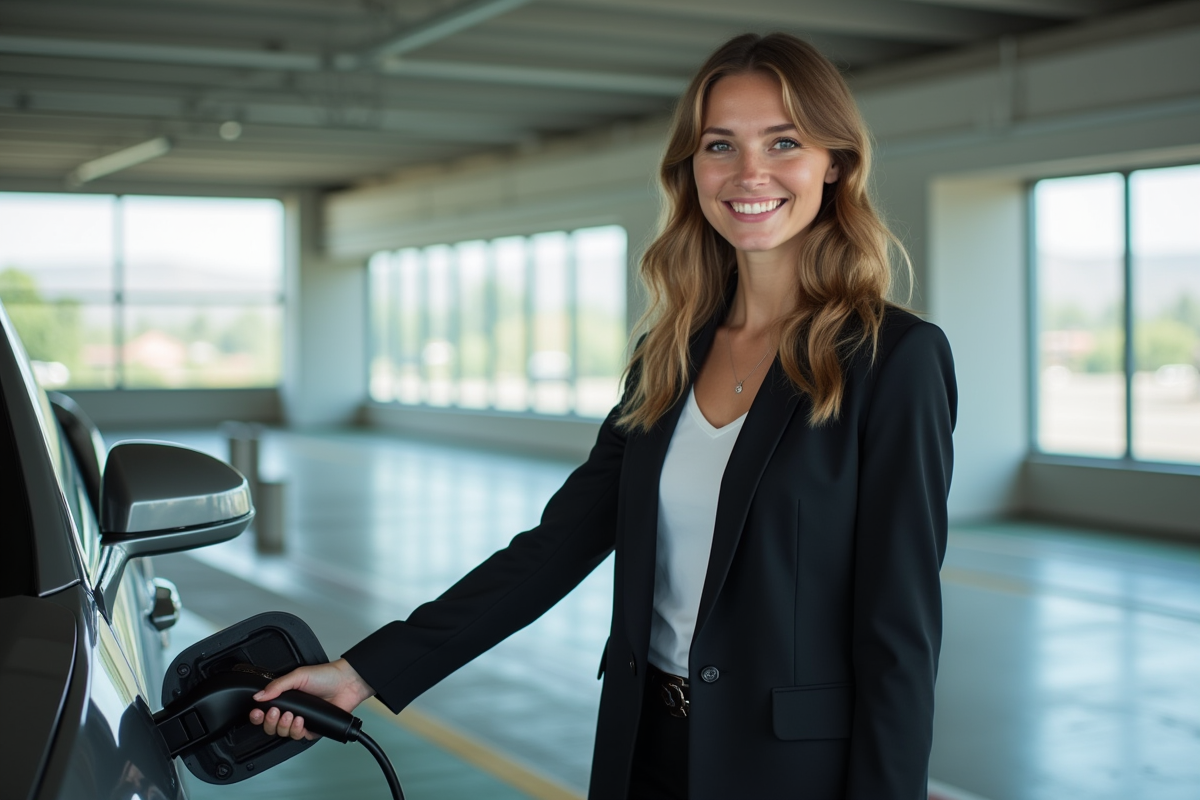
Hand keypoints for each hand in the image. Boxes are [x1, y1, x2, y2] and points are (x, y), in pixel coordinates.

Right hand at [247, 658, 374, 740]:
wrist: (347, 683)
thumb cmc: (325, 676)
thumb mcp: (298, 676)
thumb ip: (277, 686)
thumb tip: (259, 695)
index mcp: (286, 698)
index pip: (266, 711)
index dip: (258, 716)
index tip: (257, 713)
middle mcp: (292, 711)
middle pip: (272, 726)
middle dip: (270, 722)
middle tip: (275, 713)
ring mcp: (303, 721)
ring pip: (284, 733)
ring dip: (284, 726)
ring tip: (291, 715)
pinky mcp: (314, 729)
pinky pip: (300, 737)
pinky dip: (298, 731)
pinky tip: (301, 721)